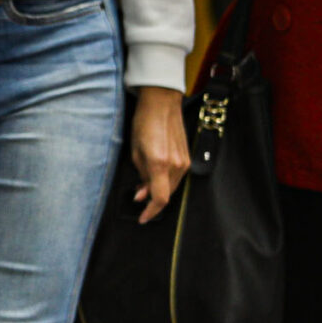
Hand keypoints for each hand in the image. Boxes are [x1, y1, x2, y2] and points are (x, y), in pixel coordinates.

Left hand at [130, 86, 188, 223]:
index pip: (160, 198)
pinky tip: (153, 174)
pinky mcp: (187, 157)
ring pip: (172, 187)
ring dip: (158, 190)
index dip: (150, 211)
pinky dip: (165, 181)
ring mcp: (184, 161)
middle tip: (137, 195)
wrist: (161, 104)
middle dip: (151, 200)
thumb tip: (142, 194)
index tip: (142, 218)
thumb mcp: (135, 151)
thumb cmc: (144, 123)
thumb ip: (140, 175)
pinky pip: (176, 177)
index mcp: (160, 163)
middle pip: (166, 194)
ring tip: (142, 182)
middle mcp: (176, 165)